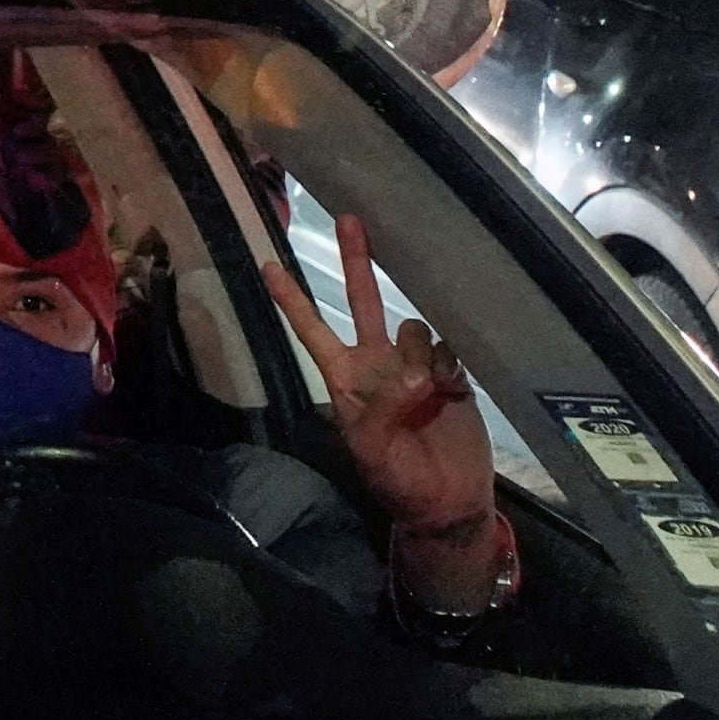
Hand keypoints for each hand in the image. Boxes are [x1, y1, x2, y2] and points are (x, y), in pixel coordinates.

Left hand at [261, 211, 496, 550]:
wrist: (449, 501)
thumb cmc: (399, 480)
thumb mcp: (372, 450)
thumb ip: (381, 408)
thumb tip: (409, 373)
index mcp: (347, 379)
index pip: (313, 331)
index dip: (292, 300)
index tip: (267, 265)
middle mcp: (377, 363)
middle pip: (362, 301)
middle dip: (356, 261)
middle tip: (349, 218)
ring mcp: (414, 364)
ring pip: (411, 326)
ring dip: (417, 351)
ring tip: (427, 391)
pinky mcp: (451, 373)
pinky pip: (447, 347)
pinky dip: (448, 364)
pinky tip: (451, 390)